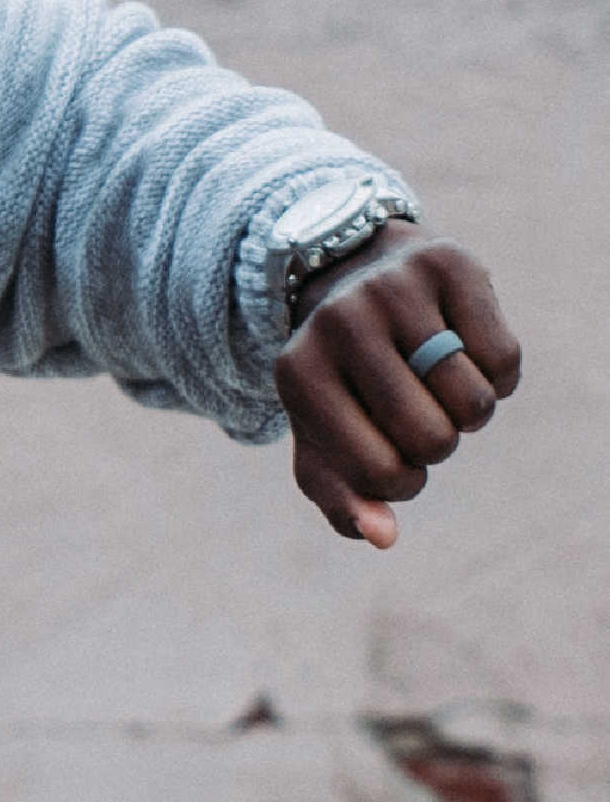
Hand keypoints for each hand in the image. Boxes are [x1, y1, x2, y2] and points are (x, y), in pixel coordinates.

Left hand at [273, 222, 520, 546]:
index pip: (378, 473)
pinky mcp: (448, 264)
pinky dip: (498, 376)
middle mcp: (337, 323)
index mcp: (297, 374)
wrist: (351, 277)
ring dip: (471, 413)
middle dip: (438, 444)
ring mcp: (391, 289)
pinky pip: (505, 359)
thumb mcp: (323, 436)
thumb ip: (342, 497)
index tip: (390, 455)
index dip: (402, 482)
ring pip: (473, 400)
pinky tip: (466, 355)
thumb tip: (382, 537)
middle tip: (416, 413)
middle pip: (433, 438)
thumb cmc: (341, 377)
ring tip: (439, 386)